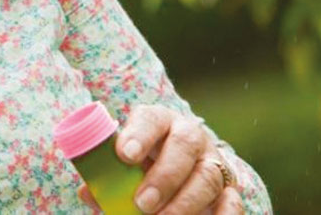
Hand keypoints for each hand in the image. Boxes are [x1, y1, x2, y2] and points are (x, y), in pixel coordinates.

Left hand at [114, 105, 241, 214]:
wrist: (183, 167)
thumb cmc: (144, 162)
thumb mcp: (126, 162)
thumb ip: (109, 174)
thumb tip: (88, 193)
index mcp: (160, 121)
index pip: (151, 118)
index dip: (139, 135)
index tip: (124, 156)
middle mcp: (191, 136)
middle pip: (184, 146)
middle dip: (164, 176)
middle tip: (142, 203)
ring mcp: (213, 161)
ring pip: (207, 177)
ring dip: (185, 202)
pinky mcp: (229, 189)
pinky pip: (232, 203)